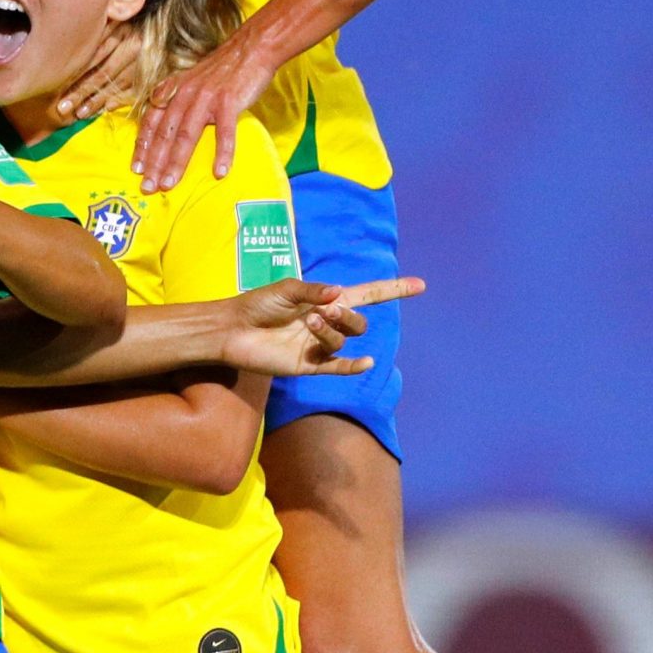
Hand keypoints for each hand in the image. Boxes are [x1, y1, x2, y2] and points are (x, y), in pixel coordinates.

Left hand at [53, 21, 147, 122]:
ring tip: (80, 113)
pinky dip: (120, 98)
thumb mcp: (118, 17)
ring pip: (117, 83)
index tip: (56, 85)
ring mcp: (146, 58)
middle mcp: (134, 43)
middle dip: (81, 92)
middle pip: (102, 72)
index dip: (74, 71)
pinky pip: (136, 88)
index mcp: (121, 27)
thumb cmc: (135, 19)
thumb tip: (67, 39)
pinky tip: (106, 108)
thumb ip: (99, 28)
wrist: (169, 24)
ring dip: (97, 100)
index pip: (94, 54)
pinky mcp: (156, 70)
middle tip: (63, 107)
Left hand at [131, 32, 280, 194]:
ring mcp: (205, 98)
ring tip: (169, 184)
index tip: (136, 169)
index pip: (151, 122)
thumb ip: (175, 99)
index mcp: (173, 91)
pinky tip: (220, 172)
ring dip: (176, 163)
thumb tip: (165, 125)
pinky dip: (222, 153)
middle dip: (153, 163)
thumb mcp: (189, 80)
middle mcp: (183, 95)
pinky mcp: (228, 102)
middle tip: (147, 187)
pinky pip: (224, 132)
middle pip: (164, 134)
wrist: (250, 48)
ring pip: (186, 136)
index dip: (142, 146)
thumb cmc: (221, 69)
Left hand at [220, 277, 423, 377]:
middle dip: (347, 316)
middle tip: (322, 310)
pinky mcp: (308, 365)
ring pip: (344, 341)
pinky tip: (365, 362)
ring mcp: (319, 346)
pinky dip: (352, 366)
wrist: (231, 329)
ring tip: (307, 323)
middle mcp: (327, 324)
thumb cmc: (256, 304)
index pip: (367, 295)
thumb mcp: (285, 289)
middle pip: (358, 322)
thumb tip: (340, 294)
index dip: (393, 289)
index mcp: (326, 301)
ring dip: (330, 330)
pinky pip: (338, 367)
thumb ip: (314, 290)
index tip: (420, 286)